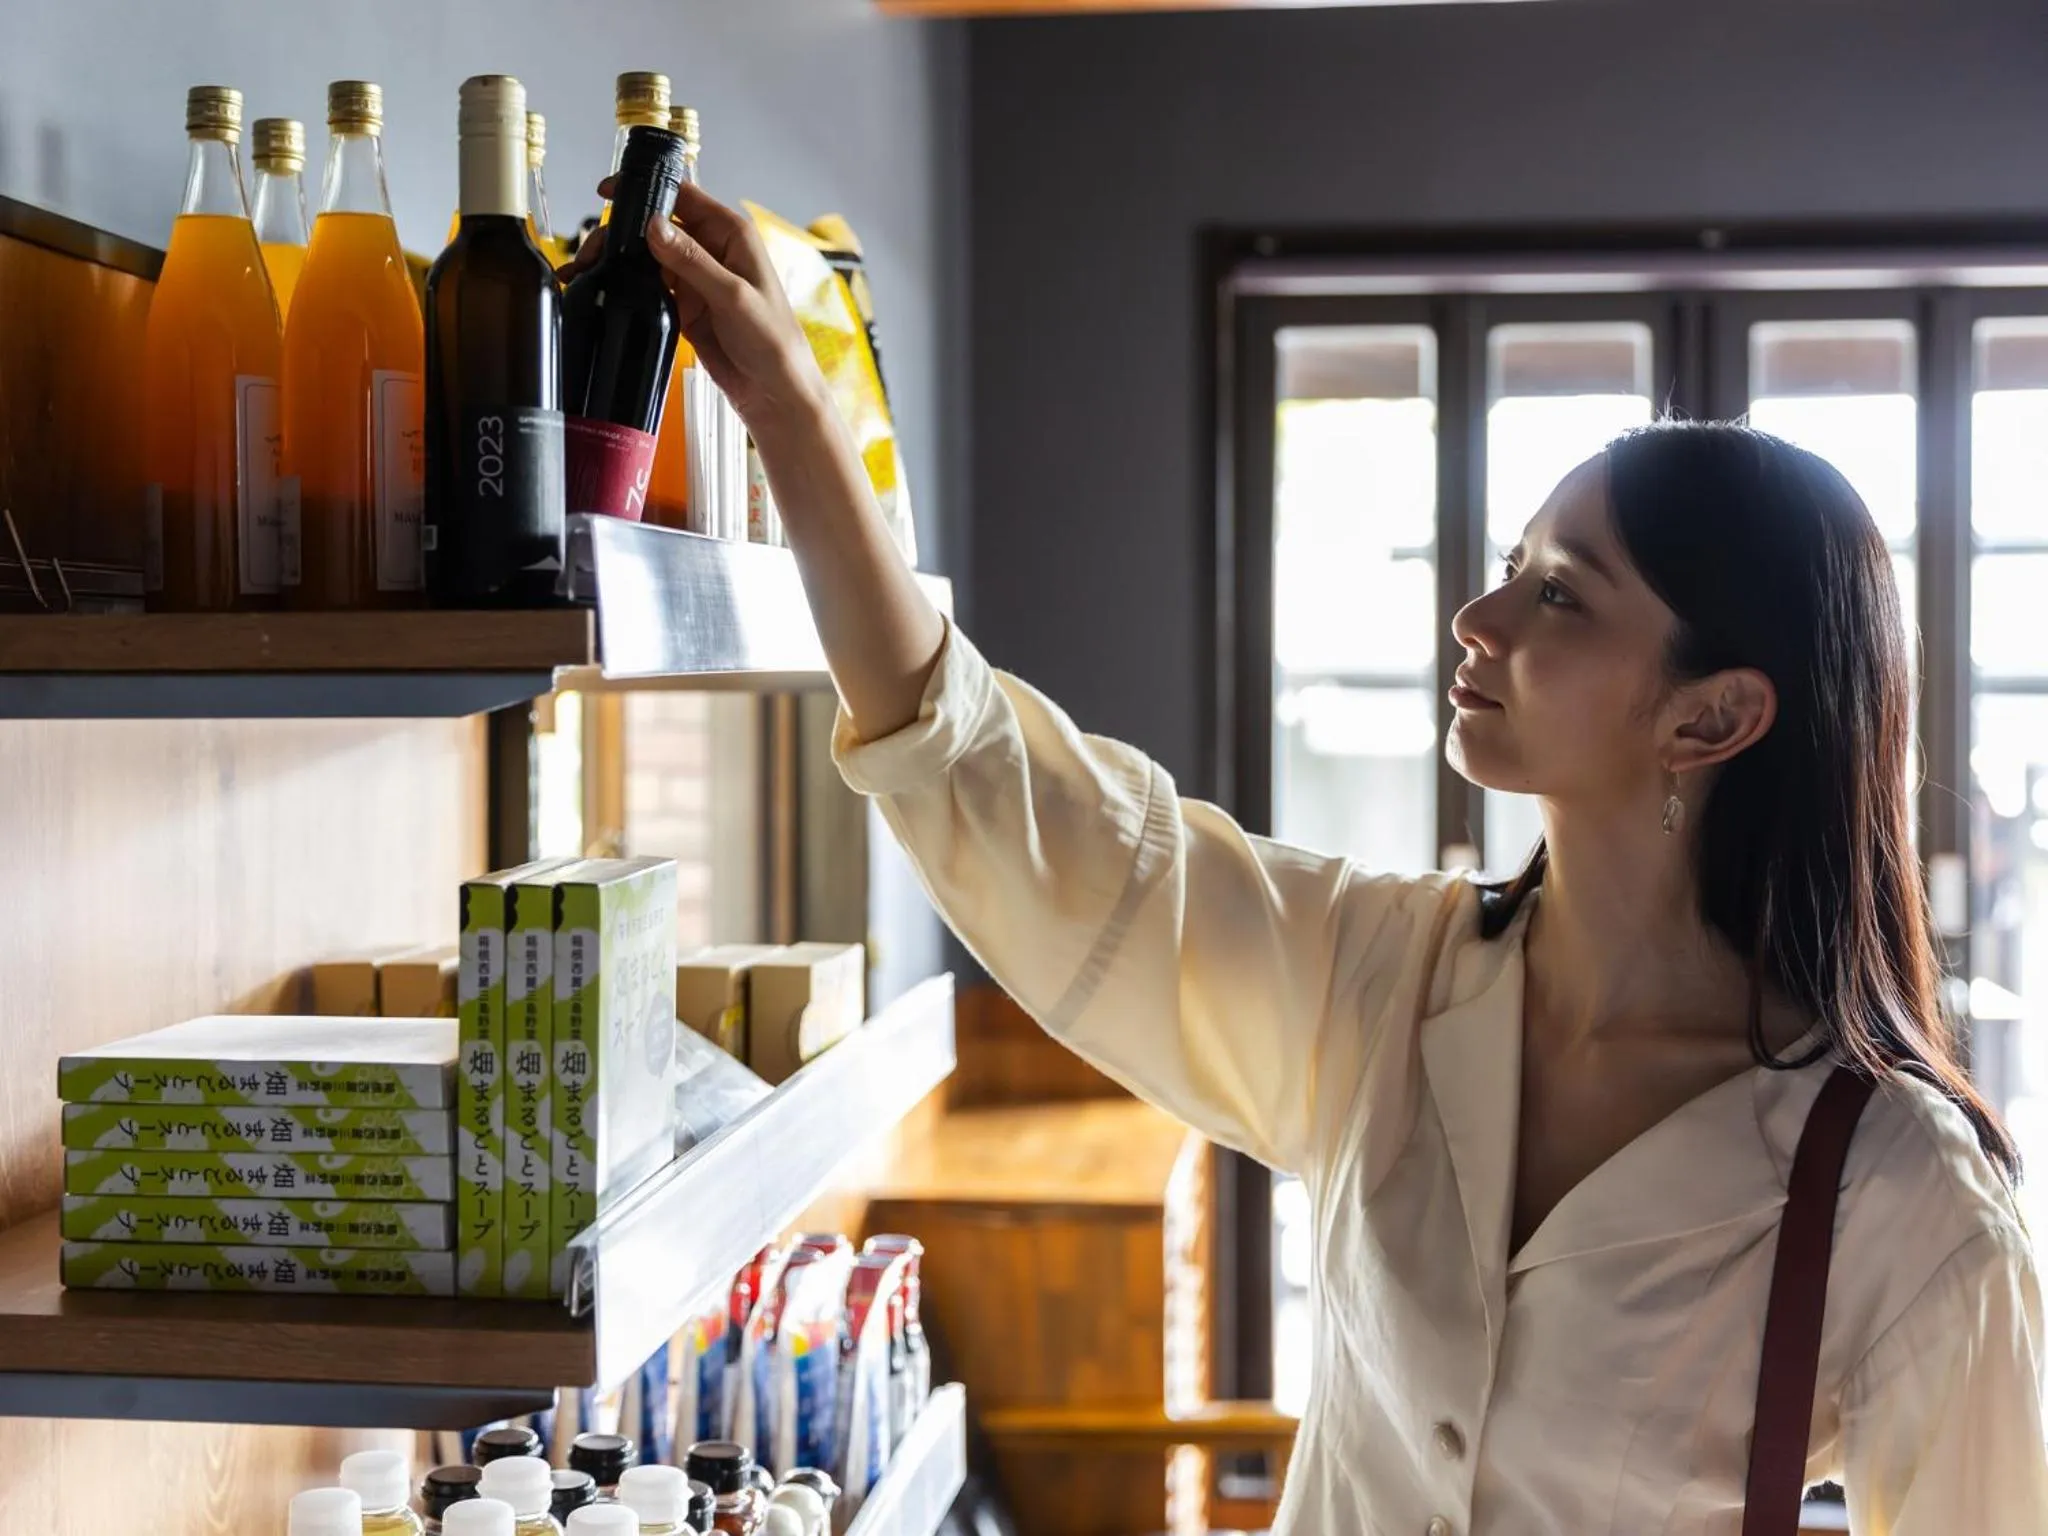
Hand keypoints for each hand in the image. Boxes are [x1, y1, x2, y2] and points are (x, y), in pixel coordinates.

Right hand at [559, 180, 830, 443]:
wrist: (775, 392)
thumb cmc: (771, 339)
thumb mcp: (732, 296)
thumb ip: (692, 260)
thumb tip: (653, 226)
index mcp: (730, 233)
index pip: (683, 196)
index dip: (645, 190)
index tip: (607, 193)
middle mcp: (711, 249)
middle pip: (656, 227)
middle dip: (620, 235)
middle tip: (589, 252)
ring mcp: (695, 278)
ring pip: (646, 257)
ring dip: (616, 262)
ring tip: (583, 272)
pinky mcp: (683, 306)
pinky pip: (648, 288)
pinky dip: (624, 288)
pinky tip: (598, 290)